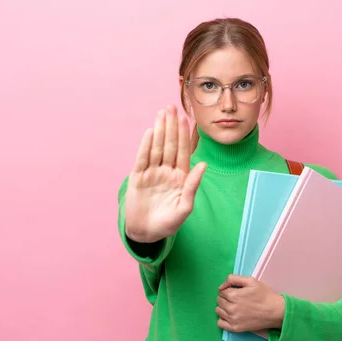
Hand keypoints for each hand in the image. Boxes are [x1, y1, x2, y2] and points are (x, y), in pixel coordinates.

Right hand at [125, 105, 205, 242]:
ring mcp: (152, 174)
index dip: (184, 135)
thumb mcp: (185, 207)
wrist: (147, 233)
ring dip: (159, 130)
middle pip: (169, 145)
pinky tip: (150, 132)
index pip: (183, 152)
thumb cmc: (168, 223)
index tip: (186, 119)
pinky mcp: (138, 178)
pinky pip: (142, 159)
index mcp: (180, 177)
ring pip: (156, 148)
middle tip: (172, 107)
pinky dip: (146, 146)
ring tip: (162, 113)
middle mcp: (166, 172)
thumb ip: (193, 185)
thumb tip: (203, 164)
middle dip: (171, 126)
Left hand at [216, 275, 284, 332]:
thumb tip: (221, 286)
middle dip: (225, 298)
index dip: (227, 289)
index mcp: (234, 295)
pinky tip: (230, 316)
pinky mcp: (235, 328)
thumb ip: (233, 279)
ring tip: (234, 306)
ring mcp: (232, 319)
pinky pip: (220, 323)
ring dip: (223, 307)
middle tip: (236, 298)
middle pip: (219, 301)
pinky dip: (223, 319)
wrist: (275, 311)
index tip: (235, 291)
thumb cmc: (264, 295)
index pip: (221, 291)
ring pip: (218, 311)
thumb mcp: (251, 281)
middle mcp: (231, 308)